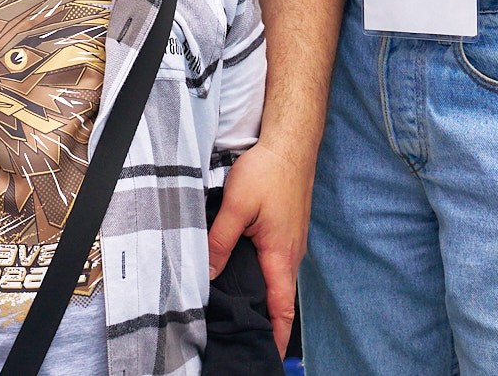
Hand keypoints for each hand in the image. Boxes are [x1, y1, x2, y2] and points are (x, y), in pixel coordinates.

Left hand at [206, 139, 312, 353]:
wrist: (290, 143)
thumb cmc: (268, 172)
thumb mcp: (237, 207)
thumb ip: (220, 242)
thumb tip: (207, 275)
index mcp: (281, 256)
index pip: (282, 310)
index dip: (276, 338)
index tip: (268, 358)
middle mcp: (291, 255)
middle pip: (280, 300)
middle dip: (266, 324)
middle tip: (242, 339)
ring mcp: (290, 243)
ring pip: (277, 281)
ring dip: (264, 301)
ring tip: (239, 316)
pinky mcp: (286, 231)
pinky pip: (276, 264)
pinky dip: (264, 279)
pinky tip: (244, 277)